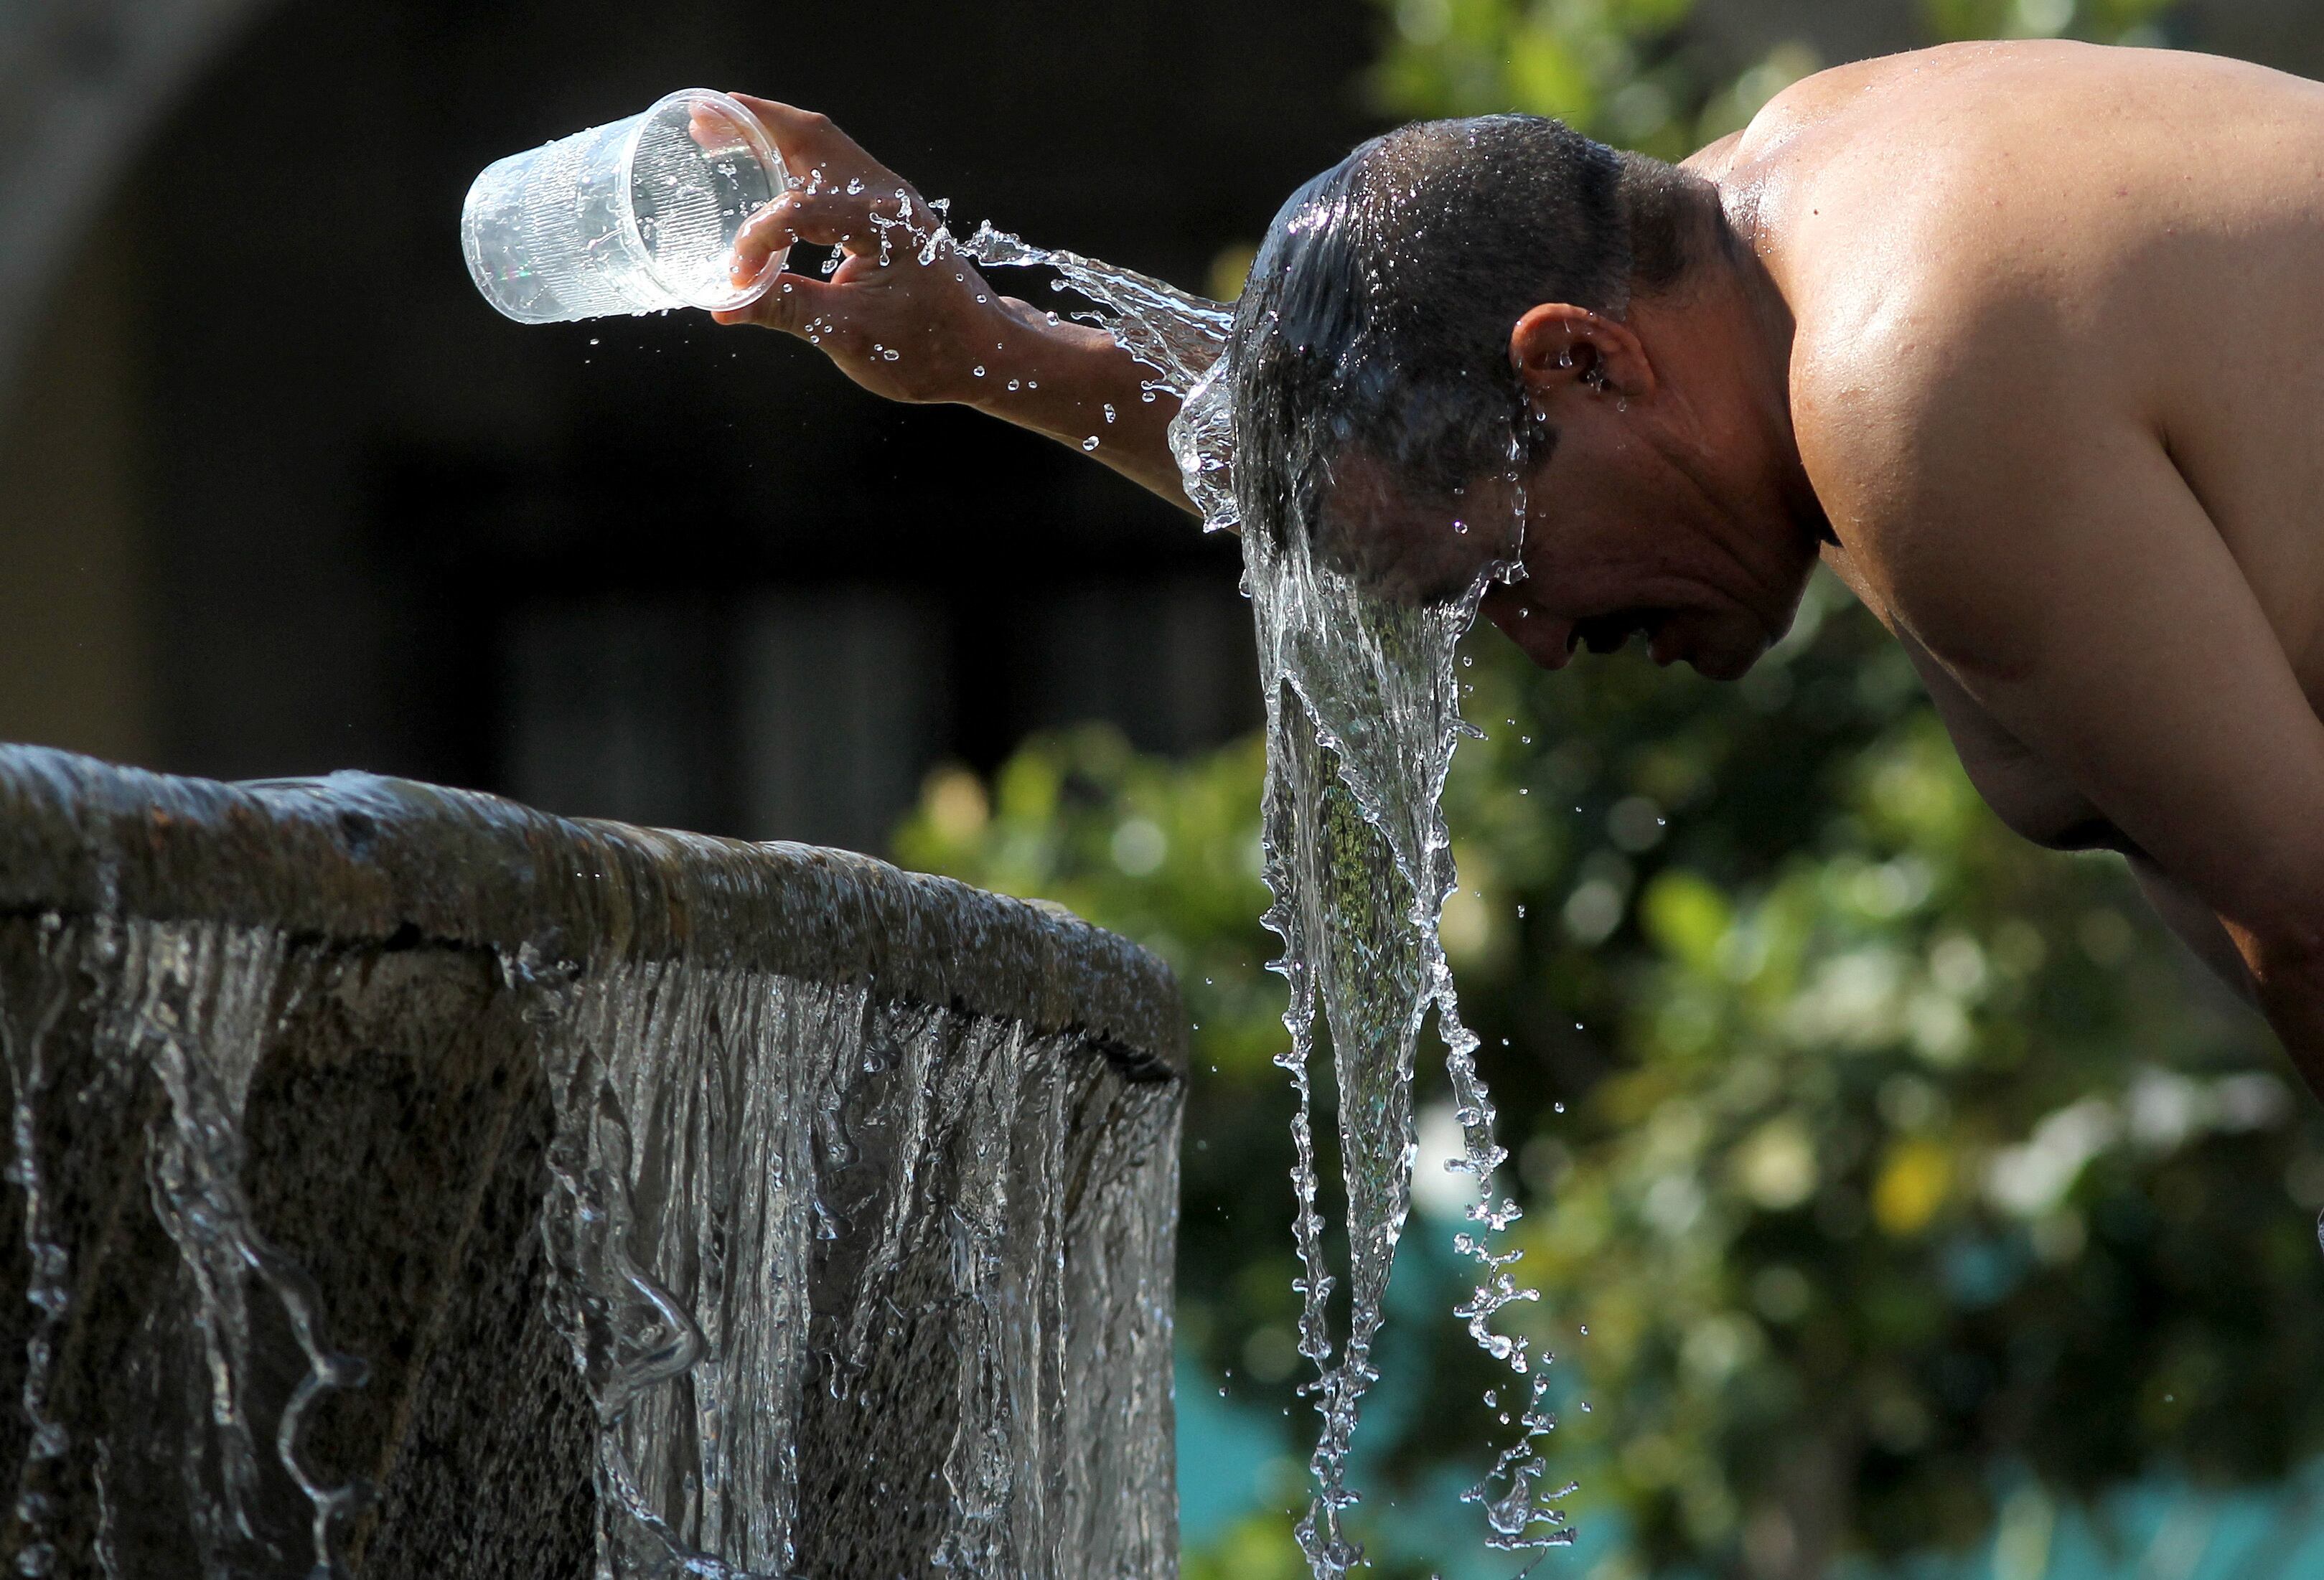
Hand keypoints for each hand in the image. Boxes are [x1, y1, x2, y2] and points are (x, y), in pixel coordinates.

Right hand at [710, 95, 1012, 405]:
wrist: (986, 352)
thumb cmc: (929, 348)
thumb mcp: (852, 336)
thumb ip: (787, 311)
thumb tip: (725, 306)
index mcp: (883, 223)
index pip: (798, 211)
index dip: (758, 241)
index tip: (737, 280)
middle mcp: (889, 196)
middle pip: (812, 137)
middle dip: (753, 125)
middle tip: (700, 121)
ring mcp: (891, 198)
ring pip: (823, 145)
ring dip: (772, 134)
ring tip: (720, 130)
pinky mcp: (888, 212)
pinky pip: (833, 167)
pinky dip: (793, 158)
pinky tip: (765, 168)